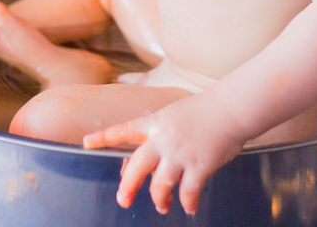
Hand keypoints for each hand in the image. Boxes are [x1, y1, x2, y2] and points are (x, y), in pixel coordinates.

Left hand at [82, 90, 245, 214]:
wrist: (230, 108)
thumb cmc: (204, 110)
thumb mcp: (173, 115)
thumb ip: (159, 136)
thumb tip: (150, 164)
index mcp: (155, 124)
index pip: (124, 130)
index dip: (104, 137)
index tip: (86, 143)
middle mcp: (163, 140)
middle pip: (137, 166)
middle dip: (128, 186)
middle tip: (123, 200)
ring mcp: (180, 154)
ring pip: (160, 185)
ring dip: (160, 199)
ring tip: (162, 206)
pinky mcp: (199, 166)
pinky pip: (188, 193)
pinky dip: (188, 203)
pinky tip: (190, 207)